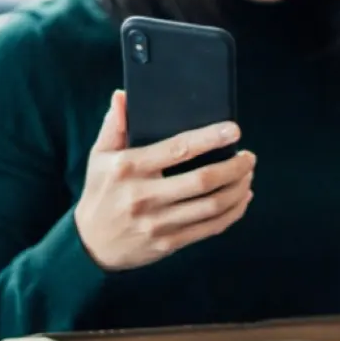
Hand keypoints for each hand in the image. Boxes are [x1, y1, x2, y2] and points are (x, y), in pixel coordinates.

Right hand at [75, 90, 254, 270]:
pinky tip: (241, 198)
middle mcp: (144, 195)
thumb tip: (122, 95)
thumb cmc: (101, 192)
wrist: (90, 244)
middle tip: (249, 156)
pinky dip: (233, 213)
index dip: (210, 138)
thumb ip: (114, 125)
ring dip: (238, 188)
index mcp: (129, 167)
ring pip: (212, 205)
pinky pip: (210, 228)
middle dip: (234, 167)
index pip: (178, 149)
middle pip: (203, 180)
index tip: (234, 130)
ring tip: (248, 174)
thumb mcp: (99, 156)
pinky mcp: (168, 243)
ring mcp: (157, 222)